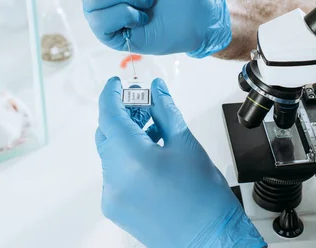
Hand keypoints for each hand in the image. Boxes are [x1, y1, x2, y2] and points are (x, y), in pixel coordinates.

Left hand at [95, 77, 265, 247]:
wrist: (209, 239)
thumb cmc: (204, 198)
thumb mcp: (185, 143)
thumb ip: (165, 111)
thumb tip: (156, 90)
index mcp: (132, 159)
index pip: (109, 115)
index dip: (111, 94)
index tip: (117, 84)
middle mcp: (115, 178)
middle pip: (107, 133)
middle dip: (122, 115)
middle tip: (144, 104)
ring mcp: (112, 196)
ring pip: (110, 153)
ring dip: (126, 136)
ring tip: (153, 130)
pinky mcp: (115, 207)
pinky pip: (114, 172)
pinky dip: (126, 158)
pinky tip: (149, 154)